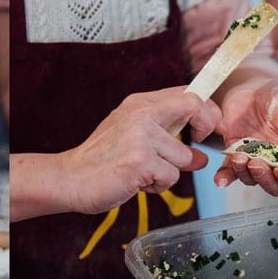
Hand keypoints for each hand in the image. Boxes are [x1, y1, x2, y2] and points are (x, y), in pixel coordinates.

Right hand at [58, 87, 221, 214]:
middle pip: (194, 106)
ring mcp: (141, 137)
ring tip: (145, 174)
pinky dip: (158, 186)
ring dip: (170, 172)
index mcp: (139, 104)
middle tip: (201, 145)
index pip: (187, 92)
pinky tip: (138, 183)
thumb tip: (200, 156)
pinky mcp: (140, 161)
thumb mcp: (133, 139)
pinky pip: (171, 177)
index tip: (208, 130)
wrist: (70, 178)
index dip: (206, 110)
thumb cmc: (100, 161)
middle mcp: (141, 114)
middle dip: (208, 126)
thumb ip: (167, 141)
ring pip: (184, 156)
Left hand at [216, 78, 277, 195]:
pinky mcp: (236, 154)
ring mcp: (256, 160)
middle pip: (275, 186)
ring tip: (239, 157)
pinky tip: (220, 179)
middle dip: (265, 180)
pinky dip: (225, 177)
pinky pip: (230, 171)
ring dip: (245, 175)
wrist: (253, 85)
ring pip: (252, 180)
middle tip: (256, 163)